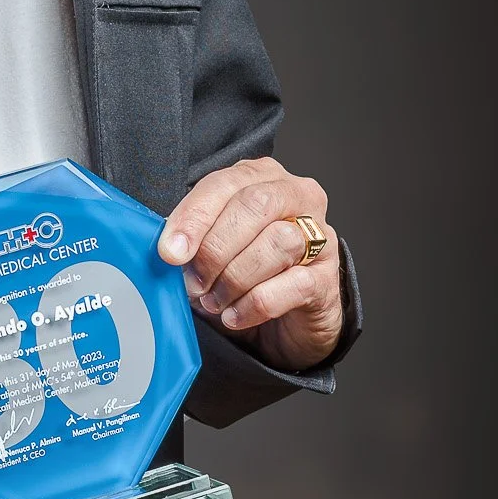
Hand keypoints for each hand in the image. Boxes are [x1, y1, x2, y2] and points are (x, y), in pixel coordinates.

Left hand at [157, 156, 342, 370]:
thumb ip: (193, 239)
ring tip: (213, 300)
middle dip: (215, 248)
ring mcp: (320, 236)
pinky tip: (234, 315)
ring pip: (278, 242)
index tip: (170, 251)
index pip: (225, 184)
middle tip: (192, 282)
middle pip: (255, 206)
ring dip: (235, 277)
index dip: (194, 217)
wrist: (286, 321)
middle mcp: (297, 196)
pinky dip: (255, 304)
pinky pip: (292, 284)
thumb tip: (168, 249)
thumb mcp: (213, 246)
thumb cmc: (244, 271)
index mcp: (261, 177)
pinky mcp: (329, 278)